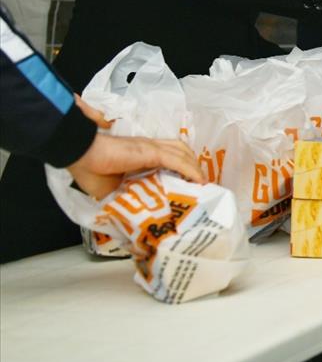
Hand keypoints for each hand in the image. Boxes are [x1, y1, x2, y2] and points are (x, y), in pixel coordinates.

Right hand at [68, 99, 204, 199]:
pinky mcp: (151, 151)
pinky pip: (177, 160)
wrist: (79, 154)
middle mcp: (151, 148)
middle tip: (201, 185)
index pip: (169, 158)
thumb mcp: (110, 190)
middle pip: (181, 153)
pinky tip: (199, 181)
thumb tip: (130, 214)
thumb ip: (124, 196)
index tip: (190, 185)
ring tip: (202, 184)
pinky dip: (190, 170)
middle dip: (193, 167)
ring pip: (182, 154)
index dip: (182, 168)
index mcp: (142, 156)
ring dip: (195, 168)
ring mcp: (152, 148)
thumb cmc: (90, 169)